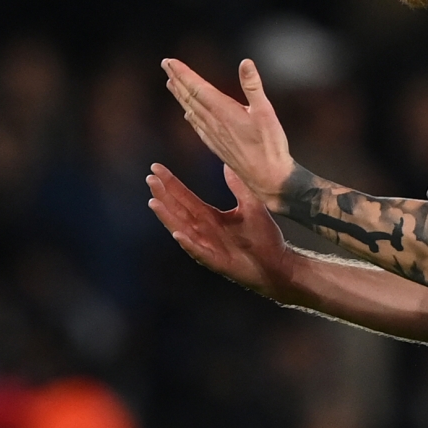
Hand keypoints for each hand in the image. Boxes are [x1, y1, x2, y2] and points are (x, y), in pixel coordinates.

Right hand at [146, 163, 295, 300]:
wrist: (278, 264)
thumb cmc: (264, 237)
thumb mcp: (252, 205)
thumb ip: (239, 186)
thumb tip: (229, 164)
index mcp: (210, 217)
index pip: (185, 197)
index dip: (170, 183)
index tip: (156, 168)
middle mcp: (204, 231)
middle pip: (178, 210)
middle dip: (163, 195)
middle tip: (150, 179)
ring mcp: (208, 247)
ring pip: (182, 230)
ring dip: (168, 218)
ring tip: (154, 203)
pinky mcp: (217, 261)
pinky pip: (199, 252)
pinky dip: (188, 244)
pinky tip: (178, 234)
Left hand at [161, 56, 293, 203]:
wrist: (268, 178)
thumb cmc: (269, 146)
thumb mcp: (266, 112)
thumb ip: (253, 87)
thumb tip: (245, 63)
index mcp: (224, 112)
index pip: (197, 88)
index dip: (183, 74)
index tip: (170, 62)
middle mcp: (214, 123)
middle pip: (190, 98)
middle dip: (177, 80)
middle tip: (166, 65)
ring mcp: (214, 136)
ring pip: (191, 111)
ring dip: (180, 96)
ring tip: (171, 84)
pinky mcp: (218, 147)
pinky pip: (198, 127)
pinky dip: (190, 117)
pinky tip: (188, 115)